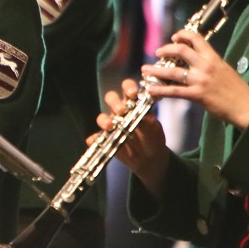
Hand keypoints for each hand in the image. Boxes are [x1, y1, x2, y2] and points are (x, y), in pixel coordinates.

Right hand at [91, 78, 170, 197]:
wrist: (150, 159)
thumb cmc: (153, 139)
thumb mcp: (155, 130)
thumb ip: (149, 122)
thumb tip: (144, 117)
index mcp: (133, 104)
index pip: (128, 89)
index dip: (128, 87)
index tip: (132, 94)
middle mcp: (120, 111)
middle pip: (111, 99)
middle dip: (114, 102)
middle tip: (121, 110)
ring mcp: (111, 125)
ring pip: (101, 117)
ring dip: (104, 120)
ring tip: (110, 127)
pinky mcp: (105, 139)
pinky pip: (95, 138)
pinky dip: (94, 139)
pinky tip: (94, 141)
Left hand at [142, 29, 248, 129]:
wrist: (247, 107)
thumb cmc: (238, 91)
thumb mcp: (225, 70)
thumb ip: (211, 65)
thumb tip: (197, 62)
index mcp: (214, 58)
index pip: (196, 38)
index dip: (182, 35)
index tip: (174, 37)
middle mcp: (206, 65)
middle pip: (181, 50)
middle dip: (165, 50)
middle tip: (157, 53)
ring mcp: (200, 80)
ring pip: (172, 71)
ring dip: (156, 70)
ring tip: (145, 70)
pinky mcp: (197, 95)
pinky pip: (173, 91)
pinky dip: (159, 90)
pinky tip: (150, 90)